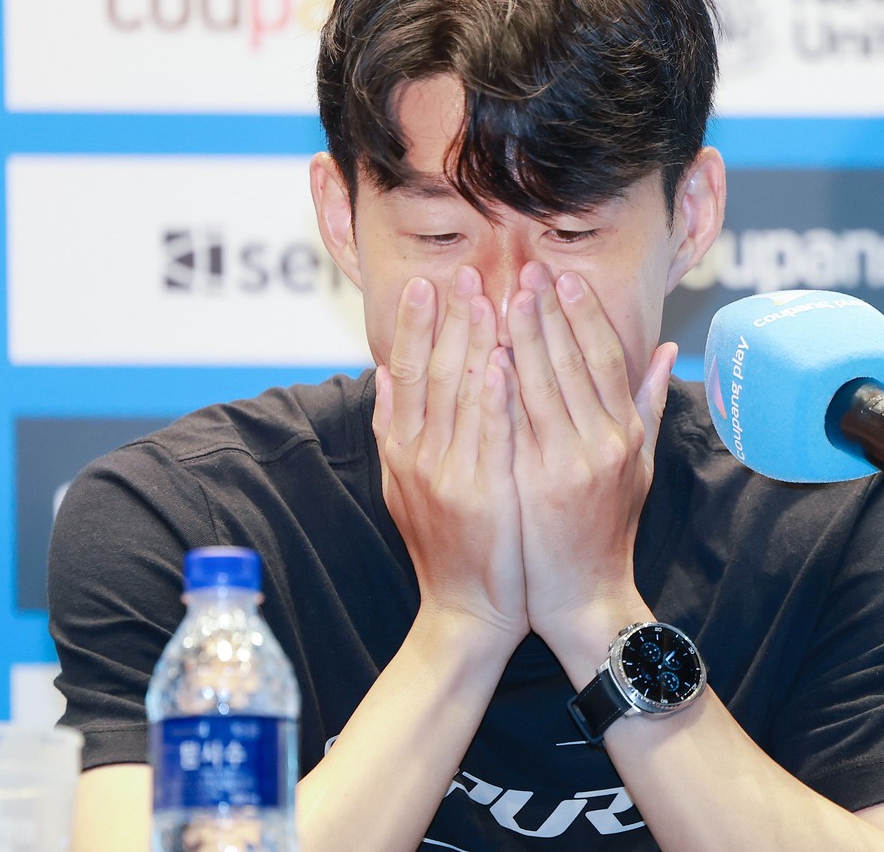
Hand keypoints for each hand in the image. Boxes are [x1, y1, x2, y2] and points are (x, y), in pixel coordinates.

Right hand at [372, 266, 526, 647]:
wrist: (467, 611)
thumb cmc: (449, 545)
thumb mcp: (406, 485)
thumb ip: (393, 427)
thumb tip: (381, 374)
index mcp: (402, 449)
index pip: (404, 372)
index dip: (414, 325)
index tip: (426, 282)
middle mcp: (418, 457)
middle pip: (431, 373)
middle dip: (448, 319)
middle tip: (463, 272)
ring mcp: (449, 475)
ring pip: (460, 396)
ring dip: (474, 343)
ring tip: (487, 296)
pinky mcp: (482, 495)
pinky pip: (489, 436)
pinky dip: (493, 397)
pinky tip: (502, 362)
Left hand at [505, 261, 676, 647]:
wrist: (582, 597)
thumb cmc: (607, 529)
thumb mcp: (641, 466)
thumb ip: (650, 405)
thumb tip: (667, 350)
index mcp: (625, 433)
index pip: (604, 358)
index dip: (584, 314)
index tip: (564, 278)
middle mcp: (602, 443)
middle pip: (570, 361)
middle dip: (546, 311)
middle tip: (524, 269)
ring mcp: (567, 464)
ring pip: (539, 384)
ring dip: (519, 335)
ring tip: (499, 296)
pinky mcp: (533, 486)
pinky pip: (512, 424)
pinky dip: (499, 385)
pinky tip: (483, 354)